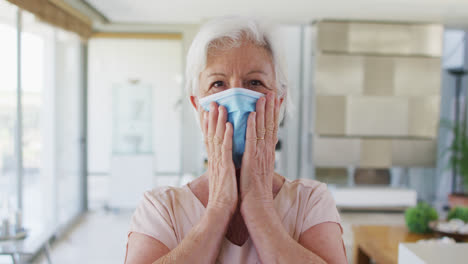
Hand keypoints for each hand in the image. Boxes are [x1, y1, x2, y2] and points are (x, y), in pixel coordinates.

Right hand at [199, 102, 237, 215]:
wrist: (220, 211)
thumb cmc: (225, 196)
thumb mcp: (223, 176)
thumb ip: (223, 164)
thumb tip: (225, 158)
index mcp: (215, 160)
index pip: (210, 138)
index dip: (208, 124)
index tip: (208, 110)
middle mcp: (214, 159)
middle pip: (211, 134)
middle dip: (212, 117)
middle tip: (212, 102)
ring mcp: (218, 163)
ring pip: (217, 138)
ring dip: (218, 121)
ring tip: (219, 107)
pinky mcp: (224, 168)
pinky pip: (225, 149)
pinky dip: (226, 136)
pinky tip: (229, 125)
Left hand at [239, 92, 279, 211]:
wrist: (256, 207)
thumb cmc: (254, 191)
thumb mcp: (258, 170)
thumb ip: (258, 157)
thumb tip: (256, 149)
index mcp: (267, 154)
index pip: (271, 130)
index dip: (273, 115)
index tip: (274, 101)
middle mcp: (266, 152)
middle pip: (270, 126)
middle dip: (270, 108)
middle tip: (271, 92)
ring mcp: (260, 155)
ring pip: (262, 129)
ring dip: (262, 112)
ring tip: (262, 97)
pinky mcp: (251, 160)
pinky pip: (251, 140)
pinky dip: (251, 127)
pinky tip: (250, 115)